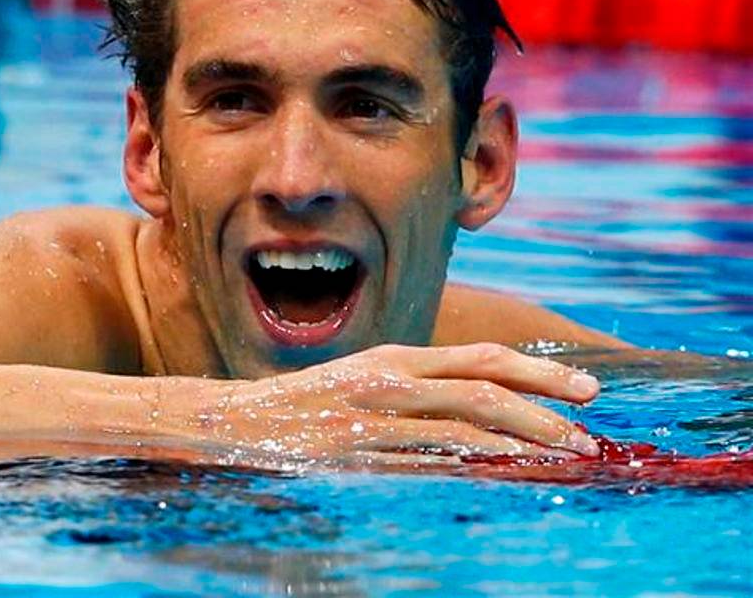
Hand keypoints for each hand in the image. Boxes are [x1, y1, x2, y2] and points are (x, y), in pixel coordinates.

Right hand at [192, 343, 601, 462]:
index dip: (538, 368)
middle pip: (486, 382)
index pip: (481, 357)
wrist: (235, 421)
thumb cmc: (302, 407)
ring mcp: (378, 414)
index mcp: (395, 358)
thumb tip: (472, 409)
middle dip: (547, 400)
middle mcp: (392, 379)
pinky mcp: (363, 448)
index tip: (582, 385)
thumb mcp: (360, 384)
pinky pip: (431, 454)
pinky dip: (477, 459)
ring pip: (469, 419)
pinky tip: (507, 469)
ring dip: (525, 436)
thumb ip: (411, 390)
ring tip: (566, 451)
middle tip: (590, 422)